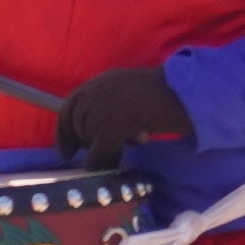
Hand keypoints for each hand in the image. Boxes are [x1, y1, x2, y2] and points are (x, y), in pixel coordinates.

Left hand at [54, 58, 189, 159]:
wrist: (180, 96)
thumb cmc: (161, 95)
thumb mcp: (126, 92)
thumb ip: (106, 105)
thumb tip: (88, 134)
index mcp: (98, 82)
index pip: (68, 108)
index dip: (63, 132)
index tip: (66, 151)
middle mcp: (94, 94)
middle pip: (76, 127)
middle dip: (84, 144)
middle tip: (98, 156)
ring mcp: (100, 111)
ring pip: (86, 141)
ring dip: (99, 153)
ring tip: (117, 155)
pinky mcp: (109, 129)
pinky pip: (96, 154)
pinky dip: (102, 162)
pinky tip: (115, 162)